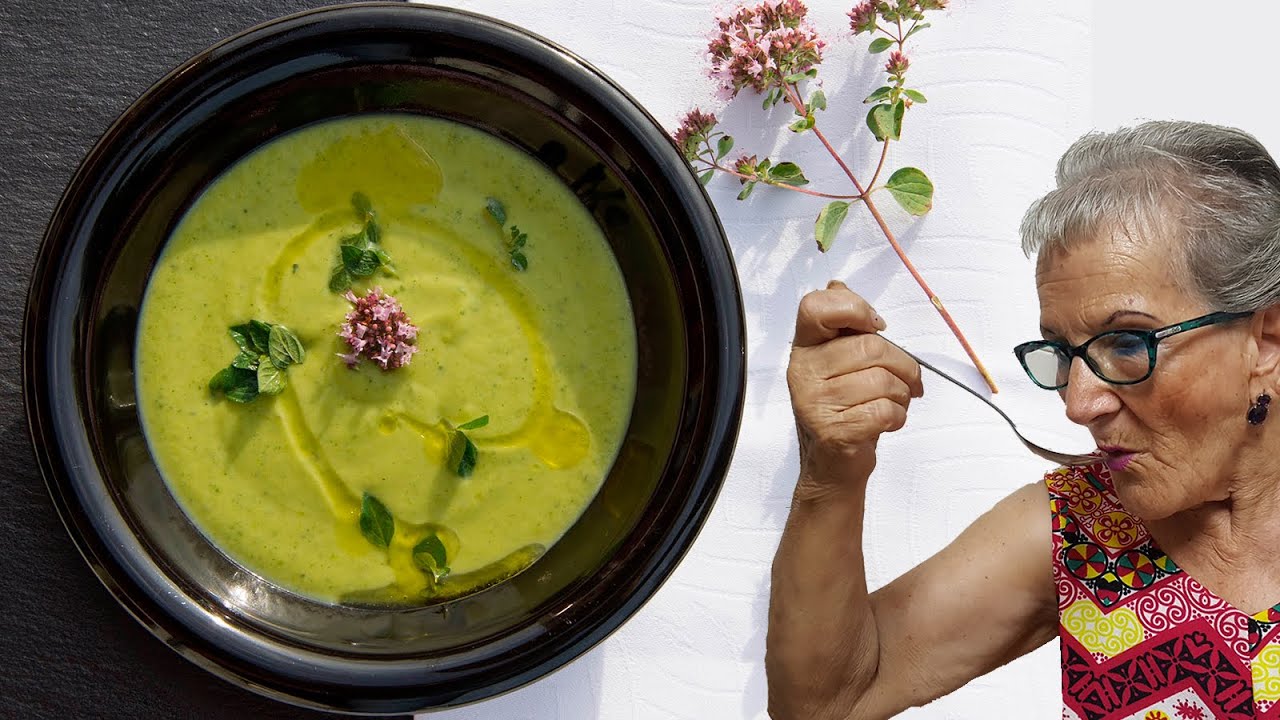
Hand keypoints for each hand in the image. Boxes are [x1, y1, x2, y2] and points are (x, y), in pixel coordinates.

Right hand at [787, 281, 923, 495]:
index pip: (816, 306)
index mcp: (804, 347)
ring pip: (883, 381)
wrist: (832, 466)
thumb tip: (837, 285)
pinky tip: (886, 421)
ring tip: (892, 403)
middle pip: (870, 347)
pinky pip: (884, 410)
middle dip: (902, 364)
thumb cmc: (844, 409)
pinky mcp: (833, 431)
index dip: (853, 308)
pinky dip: (898, 417)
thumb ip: (842, 324)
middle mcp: (802, 372)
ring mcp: (814, 402)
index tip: (875, 326)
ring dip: (902, 394)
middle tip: (905, 380)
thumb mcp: (839, 361)